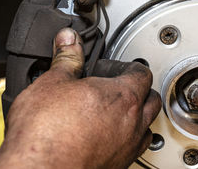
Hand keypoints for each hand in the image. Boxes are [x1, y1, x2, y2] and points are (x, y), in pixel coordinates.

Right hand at [0, 28, 161, 168]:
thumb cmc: (46, 133)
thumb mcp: (52, 82)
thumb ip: (66, 58)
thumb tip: (68, 41)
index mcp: (122, 96)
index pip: (141, 72)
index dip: (127, 65)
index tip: (112, 67)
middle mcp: (132, 123)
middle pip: (151, 99)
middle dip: (138, 89)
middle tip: (114, 86)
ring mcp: (127, 148)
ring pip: (146, 126)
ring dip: (136, 116)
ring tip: (113, 111)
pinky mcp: (117, 166)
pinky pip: (133, 148)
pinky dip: (126, 138)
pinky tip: (105, 135)